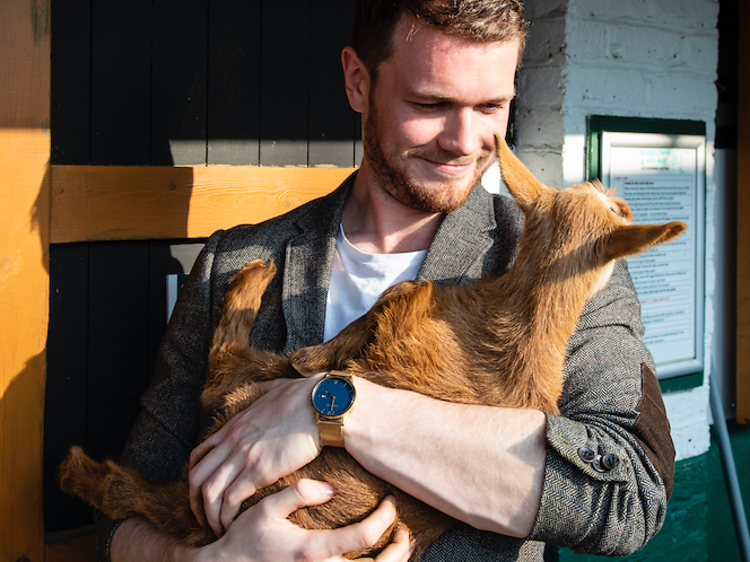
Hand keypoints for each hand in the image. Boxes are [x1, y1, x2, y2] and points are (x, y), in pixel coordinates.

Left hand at [189, 375, 323, 536]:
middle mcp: (233, 441)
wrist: (321, 404)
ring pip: (209, 491)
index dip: (196, 476)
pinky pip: (231, 499)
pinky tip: (233, 525)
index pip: (200, 453)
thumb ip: (264, 389)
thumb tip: (262, 386)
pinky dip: (227, 516)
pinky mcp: (260, 470)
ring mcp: (244, 455)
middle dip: (194, 501)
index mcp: (235, 424)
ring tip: (217, 528)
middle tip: (202, 517)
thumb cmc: (306, 397)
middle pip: (197, 476)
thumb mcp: (277, 388)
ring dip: (209, 514)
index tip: (202, 491)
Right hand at [196, 479, 412, 561]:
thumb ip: (297, 494)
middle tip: (403, 530)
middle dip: (400, 549)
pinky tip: (377, 560)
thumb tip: (330, 488)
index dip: (385, 519)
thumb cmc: (246, 539)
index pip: (364, 538)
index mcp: (313, 551)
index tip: (389, 502)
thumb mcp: (266, 509)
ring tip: (399, 546)